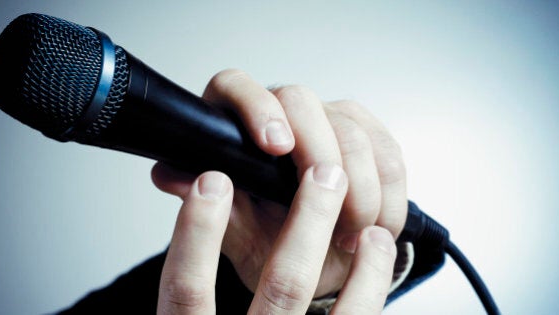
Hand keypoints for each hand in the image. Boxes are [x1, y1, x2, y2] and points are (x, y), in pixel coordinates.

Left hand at [152, 69, 406, 298]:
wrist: (313, 263)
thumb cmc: (267, 241)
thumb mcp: (234, 231)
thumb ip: (206, 203)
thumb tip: (168, 175)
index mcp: (236, 123)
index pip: (236, 87)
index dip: (257, 109)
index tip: (276, 147)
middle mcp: (282, 111)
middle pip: (303, 101)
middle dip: (322, 156)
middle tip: (331, 211)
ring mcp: (329, 119)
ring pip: (353, 132)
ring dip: (360, 191)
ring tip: (349, 236)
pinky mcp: (371, 136)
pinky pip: (391, 155)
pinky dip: (389, 197)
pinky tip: (377, 227)